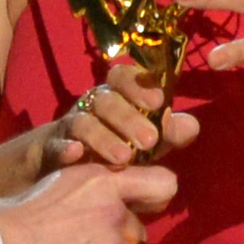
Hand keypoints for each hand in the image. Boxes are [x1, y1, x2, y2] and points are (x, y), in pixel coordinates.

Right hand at [0, 161, 175, 243]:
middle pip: (138, 230)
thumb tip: (86, 203)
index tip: (142, 207)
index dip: (154, 197)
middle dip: (119, 240)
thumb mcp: (50, 184)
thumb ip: (80, 191)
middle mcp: (114, 211)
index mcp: (99, 180)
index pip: (160, 183)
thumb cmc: (7, 221)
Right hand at [39, 59, 199, 171]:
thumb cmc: (117, 145)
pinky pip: (56, 145)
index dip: (139, 84)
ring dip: (103, 137)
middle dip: (128, 118)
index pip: (123, 77)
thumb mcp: (146, 140)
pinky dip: (65, 148)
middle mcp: (92, 105)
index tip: (158, 101)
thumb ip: (169, 133)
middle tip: (149, 140)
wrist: (66, 166)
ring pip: (83, 122)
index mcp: (116, 96)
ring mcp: (70, 126)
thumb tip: (191, 126)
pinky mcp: (52, 149)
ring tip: (123, 158)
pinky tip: (76, 154)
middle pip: (107, 101)